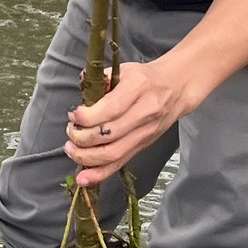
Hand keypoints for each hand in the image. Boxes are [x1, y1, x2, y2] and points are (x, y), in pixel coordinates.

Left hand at [66, 59, 198, 186]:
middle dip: (81, 137)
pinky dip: (99, 174)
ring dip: (85, 157)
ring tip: (71, 149)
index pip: (111, 108)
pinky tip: (83, 177)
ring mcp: (144, 133)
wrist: (176, 89)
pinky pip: (119, 163)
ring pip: (113, 153)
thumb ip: (101, 78)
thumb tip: (81, 88)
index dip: (87, 116)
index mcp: (138, 88)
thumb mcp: (125, 69)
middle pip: (109, 135)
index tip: (74, 115)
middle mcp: (144, 113)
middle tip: (71, 131)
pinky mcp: (142, 147)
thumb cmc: (147, 78)